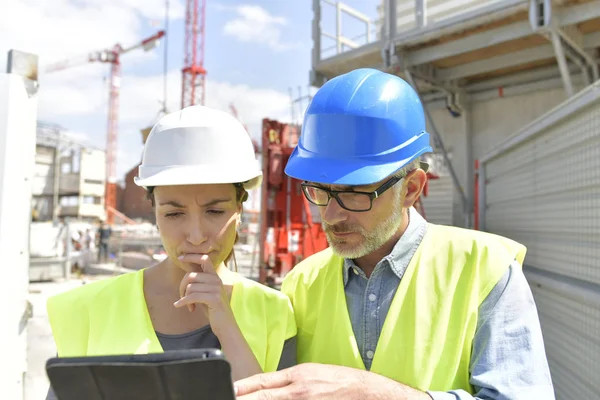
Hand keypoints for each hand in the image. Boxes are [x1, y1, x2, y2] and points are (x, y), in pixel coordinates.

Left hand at [174, 254, 234, 336]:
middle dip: (182, 287)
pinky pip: (192, 296)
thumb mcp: (205, 293)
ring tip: (189, 306)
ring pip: (190, 287)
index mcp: (214, 276)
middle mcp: (216, 280)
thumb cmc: (213, 309)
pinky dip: (183, 301)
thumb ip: (199, 283)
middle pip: (191, 276)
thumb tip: (187, 276)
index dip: (191, 256)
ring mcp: (216, 289)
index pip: (204, 259)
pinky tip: (178, 306)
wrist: (225, 325)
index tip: (180, 257)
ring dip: (184, 298)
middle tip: (183, 298)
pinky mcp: (214, 298)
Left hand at [234, 363, 429, 399]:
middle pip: (261, 396)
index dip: (240, 388)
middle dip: (242, 399)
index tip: (226, 391)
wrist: (372, 393)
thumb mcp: (314, 375)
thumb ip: (290, 382)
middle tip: (224, 398)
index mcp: (298, 375)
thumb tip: (266, 389)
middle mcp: (298, 390)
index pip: (261, 382)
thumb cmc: (344, 383)